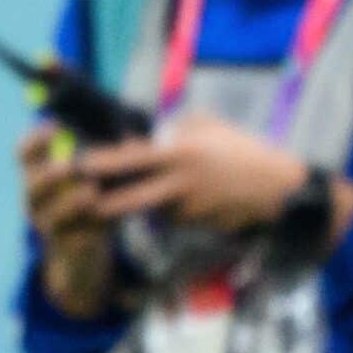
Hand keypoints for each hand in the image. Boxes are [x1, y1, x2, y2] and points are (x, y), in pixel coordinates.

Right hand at [18, 125, 117, 318]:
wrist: (78, 251)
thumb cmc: (86, 200)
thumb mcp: (89, 175)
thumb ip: (100, 157)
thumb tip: (130, 138)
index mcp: (37, 176)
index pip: (25, 154)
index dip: (34, 141)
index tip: (54, 127)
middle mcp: (35, 201)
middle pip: (33, 186)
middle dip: (49, 176)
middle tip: (68, 167)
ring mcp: (47, 226)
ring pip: (53, 215)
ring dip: (70, 204)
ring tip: (90, 192)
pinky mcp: (65, 246)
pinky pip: (76, 236)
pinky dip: (94, 226)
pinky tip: (111, 218)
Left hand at [80, 113, 309, 232]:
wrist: (273, 188)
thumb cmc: (240, 151)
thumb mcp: (209, 127)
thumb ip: (173, 131)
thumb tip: (139, 136)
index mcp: (181, 153)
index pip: (132, 159)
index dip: (103, 163)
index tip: (79, 163)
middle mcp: (178, 183)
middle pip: (129, 198)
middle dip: (103, 203)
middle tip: (82, 201)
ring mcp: (183, 207)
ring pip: (148, 207)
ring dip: (142, 202)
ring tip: (162, 187)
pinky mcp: (189, 225)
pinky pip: (166, 216)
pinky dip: (167, 208)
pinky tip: (190, 198)